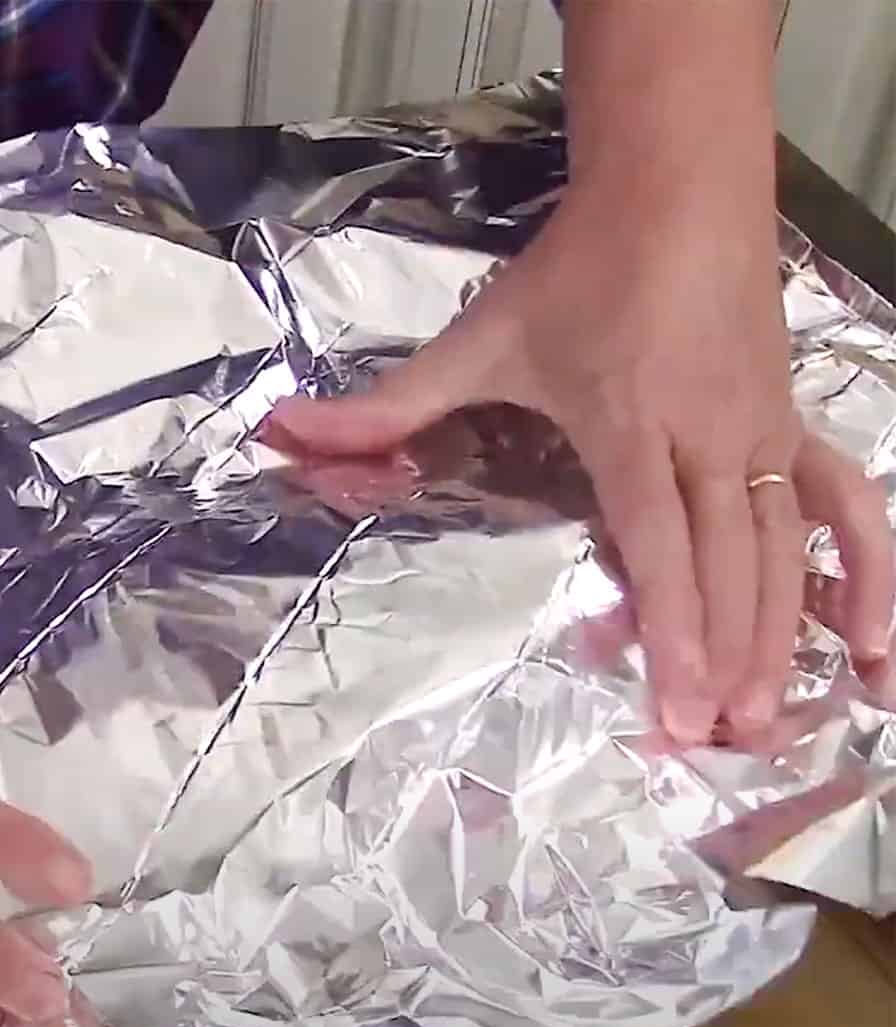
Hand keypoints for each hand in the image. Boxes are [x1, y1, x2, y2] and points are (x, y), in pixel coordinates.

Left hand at [269, 190, 892, 743]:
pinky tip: (879, 639)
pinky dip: (869, 571)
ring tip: (771, 720)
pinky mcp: (797, 422)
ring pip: (786, 551)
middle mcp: (711, 440)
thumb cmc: (578, 269)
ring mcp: (766, 433)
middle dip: (728, 660)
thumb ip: (389, 402)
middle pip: (729, 565)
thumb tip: (285, 430)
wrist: (676, 185)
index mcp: (631, 426)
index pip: (659, 544)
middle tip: (721, 745)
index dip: (671, 629)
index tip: (676, 709)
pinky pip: (846, 504)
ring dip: (785, 638)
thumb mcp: (480, 338)